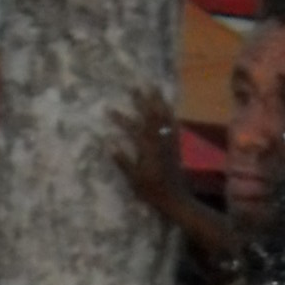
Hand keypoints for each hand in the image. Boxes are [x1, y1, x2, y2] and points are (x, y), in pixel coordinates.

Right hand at [111, 89, 190, 224]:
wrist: (175, 199)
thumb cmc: (152, 191)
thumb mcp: (134, 179)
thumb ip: (122, 160)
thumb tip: (108, 143)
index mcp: (147, 148)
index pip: (132, 128)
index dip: (120, 118)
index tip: (108, 109)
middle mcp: (159, 141)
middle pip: (150, 116)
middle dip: (142, 100)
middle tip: (134, 85)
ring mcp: (169, 142)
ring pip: (164, 117)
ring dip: (159, 101)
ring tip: (155, 87)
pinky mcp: (176, 146)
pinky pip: (173, 125)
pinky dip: (170, 114)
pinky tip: (169, 107)